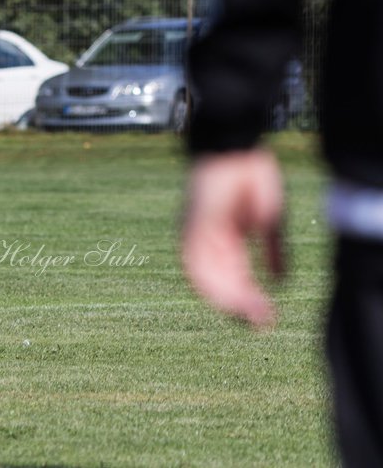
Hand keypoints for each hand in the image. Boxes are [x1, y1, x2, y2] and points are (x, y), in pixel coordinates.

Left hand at [181, 148, 285, 328]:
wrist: (236, 147)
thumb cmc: (253, 177)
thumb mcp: (270, 219)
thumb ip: (273, 250)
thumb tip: (280, 282)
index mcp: (225, 239)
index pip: (232, 276)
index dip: (247, 298)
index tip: (266, 317)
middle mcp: (207, 240)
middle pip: (219, 281)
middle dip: (239, 304)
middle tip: (261, 324)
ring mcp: (196, 232)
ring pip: (204, 276)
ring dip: (226, 298)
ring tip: (249, 315)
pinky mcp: (192, 224)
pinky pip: (194, 259)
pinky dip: (208, 279)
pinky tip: (227, 294)